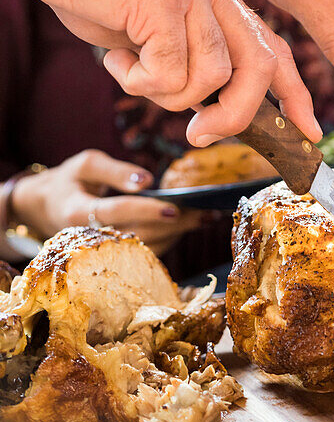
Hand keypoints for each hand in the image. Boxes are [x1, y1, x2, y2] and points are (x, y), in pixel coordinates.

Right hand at [11, 150, 197, 254]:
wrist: (41, 208)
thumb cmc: (68, 181)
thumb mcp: (86, 164)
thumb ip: (116, 171)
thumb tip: (148, 180)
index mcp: (77, 211)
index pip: (115, 212)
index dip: (145, 211)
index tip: (174, 208)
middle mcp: (88, 238)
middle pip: (135, 235)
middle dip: (173, 226)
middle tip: (203, 213)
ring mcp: (99, 252)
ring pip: (141, 249)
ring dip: (175, 236)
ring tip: (204, 218)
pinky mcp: (108, 257)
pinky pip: (141, 254)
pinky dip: (167, 241)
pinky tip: (189, 227)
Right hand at [15, 0, 319, 143]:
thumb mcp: (152, 26)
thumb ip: (181, 57)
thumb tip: (197, 105)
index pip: (273, 49)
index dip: (295, 94)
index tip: (308, 131)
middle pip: (260, 68)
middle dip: (236, 115)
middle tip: (199, 133)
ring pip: (211, 77)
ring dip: (168, 95)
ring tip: (132, 70)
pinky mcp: (163, 0)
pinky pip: (169, 71)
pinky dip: (140, 82)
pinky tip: (119, 61)